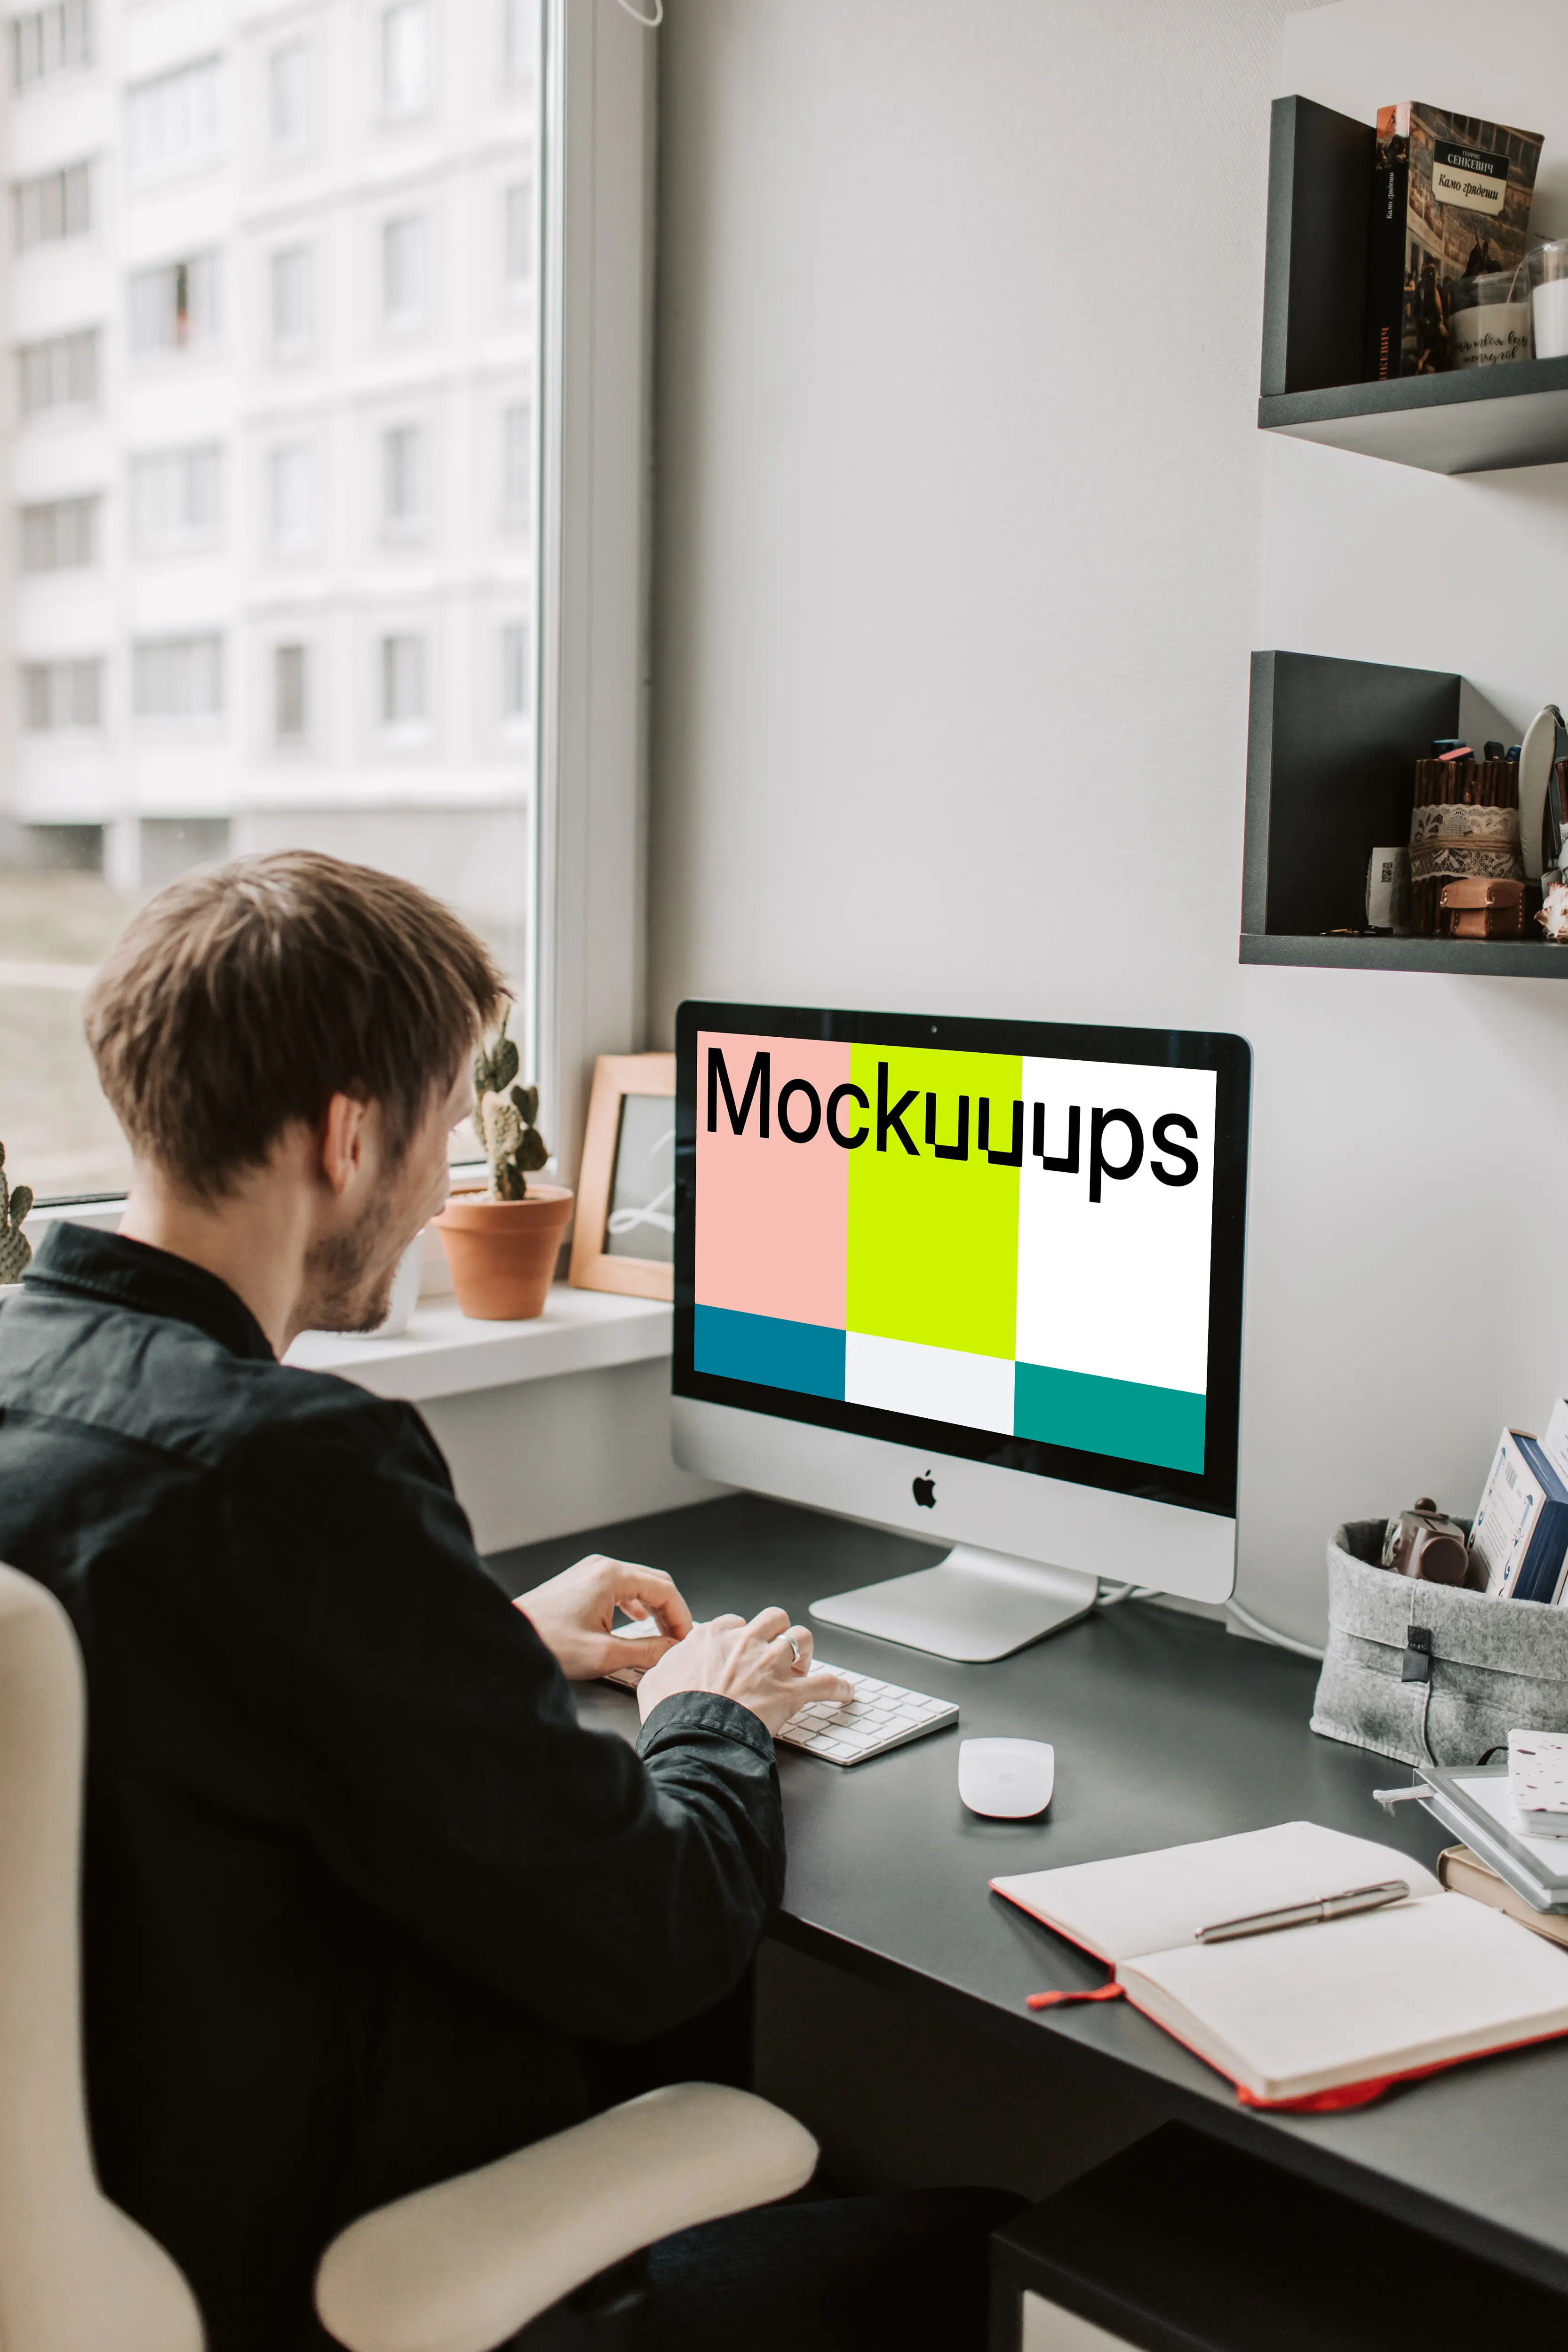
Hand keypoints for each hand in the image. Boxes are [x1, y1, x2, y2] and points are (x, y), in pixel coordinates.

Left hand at [515, 1554, 692, 1680]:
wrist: (509, 1638)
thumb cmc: (548, 1642)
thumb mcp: (604, 1654)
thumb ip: (646, 1651)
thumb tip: (671, 1650)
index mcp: (611, 1576)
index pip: (665, 1589)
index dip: (681, 1617)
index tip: (685, 1641)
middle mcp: (602, 1566)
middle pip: (654, 1582)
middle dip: (670, 1611)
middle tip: (677, 1639)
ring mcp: (589, 1571)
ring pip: (637, 1583)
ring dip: (654, 1607)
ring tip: (661, 1634)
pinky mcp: (580, 1581)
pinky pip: (619, 1587)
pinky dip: (635, 1603)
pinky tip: (637, 1621)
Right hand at [634, 1608, 853, 1736]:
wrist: (694, 1735)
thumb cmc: (673, 1712)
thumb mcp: (655, 1679)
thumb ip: (668, 1665)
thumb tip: (668, 1664)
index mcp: (714, 1637)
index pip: (734, 1622)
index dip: (738, 1636)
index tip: (739, 1649)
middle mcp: (747, 1643)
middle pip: (774, 1619)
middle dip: (777, 1631)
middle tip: (774, 1648)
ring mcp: (771, 1666)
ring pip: (802, 1639)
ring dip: (805, 1650)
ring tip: (803, 1663)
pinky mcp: (791, 1693)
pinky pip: (826, 1684)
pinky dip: (839, 1689)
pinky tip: (846, 1693)